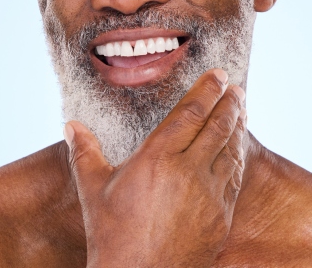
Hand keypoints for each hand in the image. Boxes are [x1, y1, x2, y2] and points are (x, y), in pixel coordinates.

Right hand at [64, 69, 246, 267]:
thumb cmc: (112, 237)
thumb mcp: (93, 191)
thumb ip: (84, 152)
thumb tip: (71, 125)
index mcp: (158, 158)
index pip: (191, 113)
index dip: (208, 90)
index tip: (219, 75)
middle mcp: (189, 171)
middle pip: (217, 126)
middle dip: (229, 103)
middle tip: (235, 88)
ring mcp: (209, 195)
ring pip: (231, 150)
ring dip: (238, 126)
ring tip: (241, 110)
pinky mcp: (220, 216)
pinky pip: (235, 178)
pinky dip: (238, 157)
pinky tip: (237, 150)